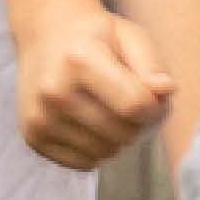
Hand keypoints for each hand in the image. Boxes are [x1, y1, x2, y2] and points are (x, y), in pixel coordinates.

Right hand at [15, 9, 179, 170]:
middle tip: (132, 103)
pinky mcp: (34, 138)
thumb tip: (166, 91)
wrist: (45, 38)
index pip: (134, 105)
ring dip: (118, 138)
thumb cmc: (95, 38)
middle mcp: (54, 92)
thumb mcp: (130, 36)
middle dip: (138, 123)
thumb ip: (153, 65)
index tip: (155, 97)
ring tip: (111, 110)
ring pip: (105, 152)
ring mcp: (40, 118)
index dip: (156, 108)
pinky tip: (91, 123)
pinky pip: (84, 163)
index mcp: (79, 60)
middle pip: (122, 133)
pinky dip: (97, 149)